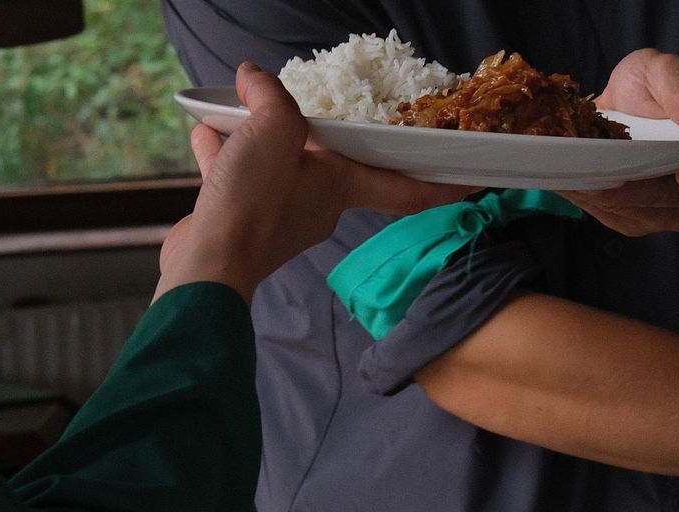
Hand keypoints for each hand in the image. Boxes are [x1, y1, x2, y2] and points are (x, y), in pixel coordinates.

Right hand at [156, 61, 474, 302]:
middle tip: (320, 111)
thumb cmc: (253, 204)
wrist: (204, 267)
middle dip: (320, 136)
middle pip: (330, 163)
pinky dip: (225, 156)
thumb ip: (270, 99)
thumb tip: (252, 78)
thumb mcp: (273, 132)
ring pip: (277, 166)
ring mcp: (277, 215)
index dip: (442, 183)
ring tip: (242, 112)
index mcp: (341, 188)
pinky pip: (237, 179)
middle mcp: (316, 204)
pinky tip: (208, 137)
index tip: (475, 183)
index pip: (407, 186)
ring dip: (259, 140)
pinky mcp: (240, 221)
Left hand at [559, 50, 678, 236]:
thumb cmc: (652, 90)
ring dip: (606, 199)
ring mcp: (669, 209)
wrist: (633, 110)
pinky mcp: (637, 219)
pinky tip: (571, 183)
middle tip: (598, 184)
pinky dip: (590, 201)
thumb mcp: (662, 71)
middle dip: (636, 193)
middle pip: (675, 202)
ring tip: (573, 179)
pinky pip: (616, 218)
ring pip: (641, 215)